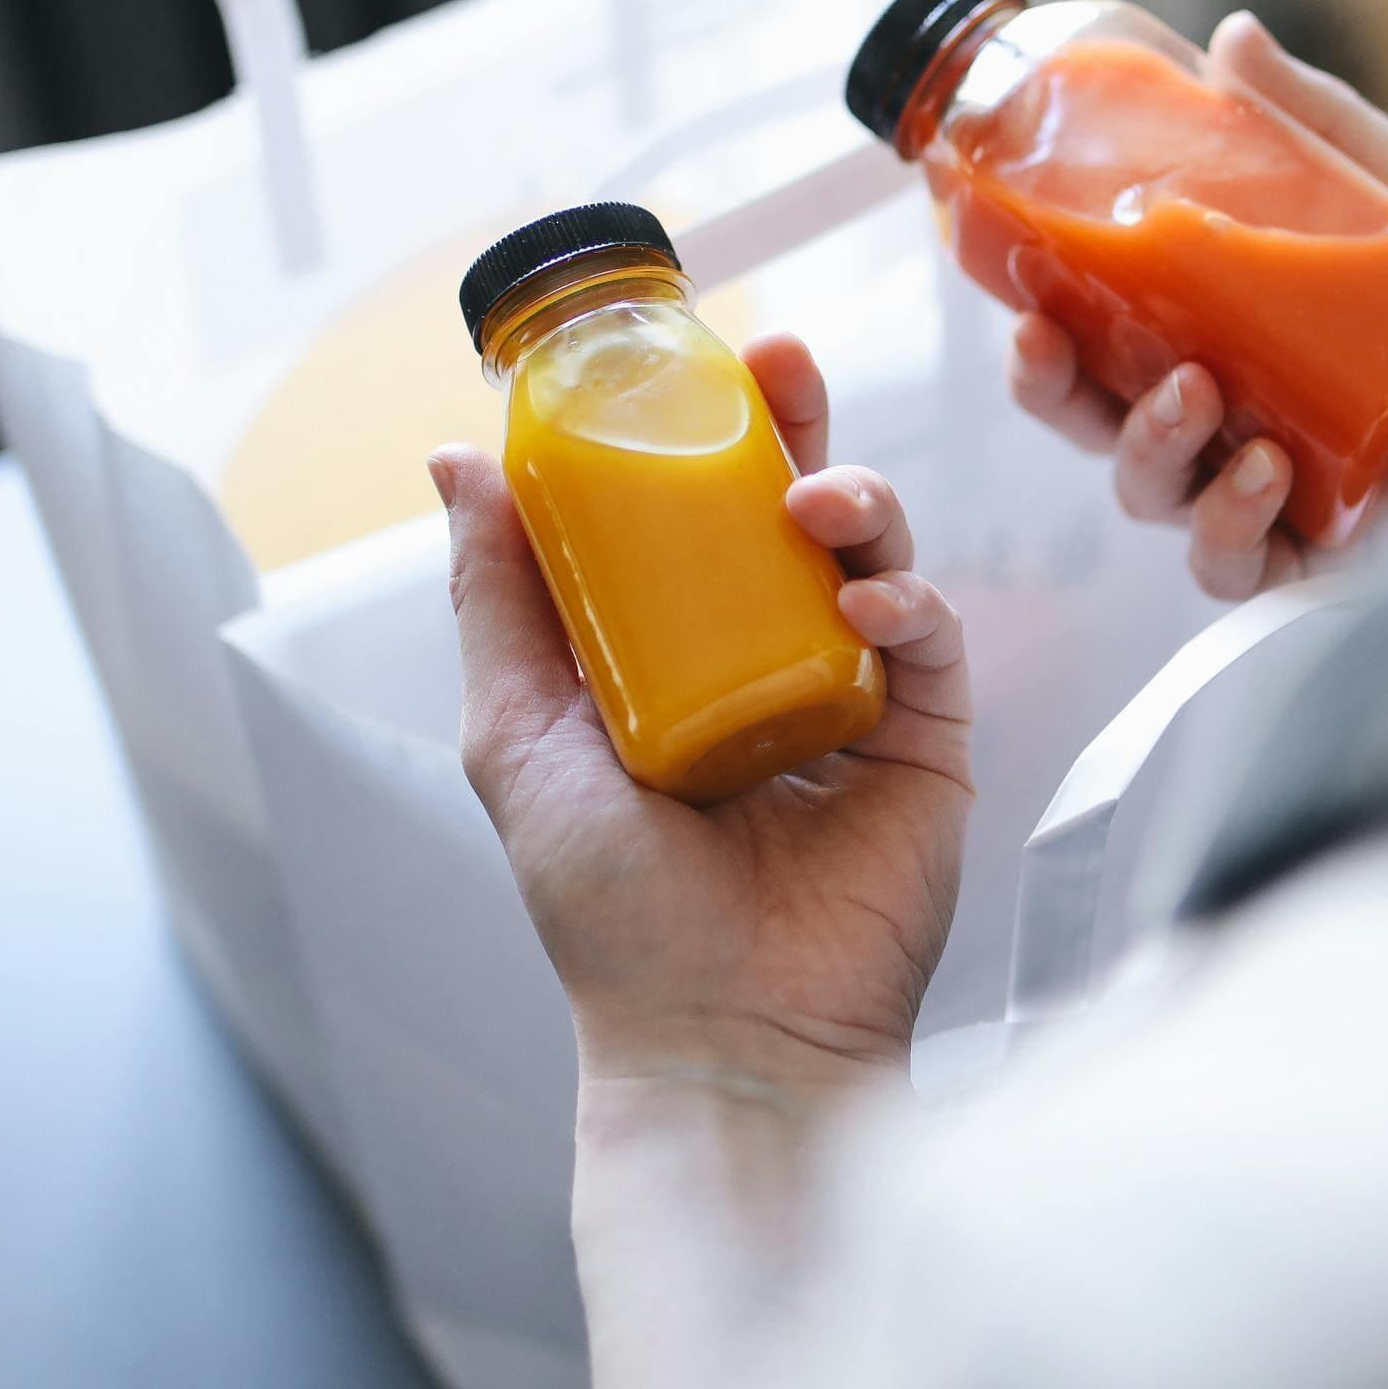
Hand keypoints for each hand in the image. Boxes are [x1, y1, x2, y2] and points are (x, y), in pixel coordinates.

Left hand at [430, 334, 971, 1099]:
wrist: (720, 1033)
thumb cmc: (612, 910)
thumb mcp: (517, 736)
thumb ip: (499, 599)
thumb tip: (458, 462)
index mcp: (678, 653)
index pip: (696, 512)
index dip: (699, 428)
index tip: (687, 355)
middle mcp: (770, 661)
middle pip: (796, 508)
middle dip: (795, 425)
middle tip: (782, 362)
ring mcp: (854, 696)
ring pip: (877, 552)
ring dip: (856, 500)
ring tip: (817, 503)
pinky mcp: (926, 742)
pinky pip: (929, 638)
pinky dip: (904, 599)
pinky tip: (863, 601)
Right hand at [1007, 9, 1387, 597]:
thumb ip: (1332, 132)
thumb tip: (1230, 36)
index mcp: (1264, 354)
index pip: (1127, 351)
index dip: (1055, 333)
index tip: (1017, 292)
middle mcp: (1263, 435)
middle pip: (1113, 434)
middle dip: (1060, 399)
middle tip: (1047, 348)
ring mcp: (1297, 512)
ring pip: (1159, 506)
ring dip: (1145, 451)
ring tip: (1196, 394)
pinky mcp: (1341, 576)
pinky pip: (1241, 570)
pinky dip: (1230, 525)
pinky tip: (1260, 474)